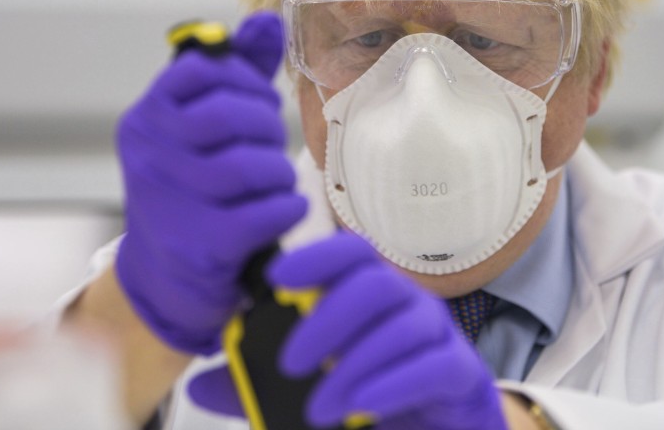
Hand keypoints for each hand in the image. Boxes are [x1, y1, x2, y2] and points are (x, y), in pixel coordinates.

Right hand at [114, 12, 306, 354]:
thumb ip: (236, 71)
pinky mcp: (203, 245)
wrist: (164, 277)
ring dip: (279, 173)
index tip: (253, 103)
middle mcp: (149, 155)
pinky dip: (287, 208)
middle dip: (267, 128)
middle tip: (265, 146)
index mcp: (147, 118)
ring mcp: (172, 202)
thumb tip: (267, 18)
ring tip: (270, 183)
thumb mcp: (199, 126)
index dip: (245, 82)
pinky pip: (272, 209)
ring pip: (257, 165)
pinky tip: (277, 211)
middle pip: (235, 115)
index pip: (205, 70)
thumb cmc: (191, 186)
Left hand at [270, 232, 506, 429]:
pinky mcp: (461, 373)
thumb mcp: (309, 389)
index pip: (351, 255)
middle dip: (327, 319)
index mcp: (371, 296)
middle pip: (375, 284)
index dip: (317, 257)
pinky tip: (361, 406)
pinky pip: (434, 366)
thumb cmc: (374, 399)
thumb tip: (202, 381)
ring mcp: (440, 336)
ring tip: (318, 407)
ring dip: (355, 364)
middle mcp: (408, 304)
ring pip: (404, 325)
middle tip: (290, 364)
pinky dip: (392, 385)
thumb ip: (259, 387)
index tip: (276, 279)